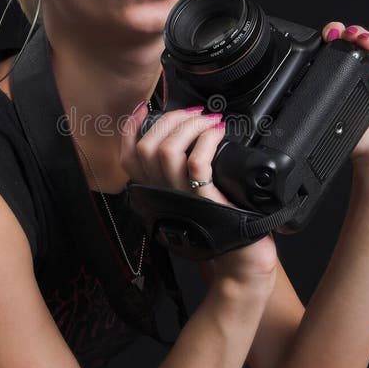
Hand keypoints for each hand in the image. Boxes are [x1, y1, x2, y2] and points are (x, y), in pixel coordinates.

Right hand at [120, 103, 276, 277]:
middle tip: (195, 115)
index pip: (128, 156)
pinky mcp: (203, 200)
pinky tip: (218, 134)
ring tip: (210, 122)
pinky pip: (196, 163)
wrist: (240, 258)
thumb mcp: (190, 196)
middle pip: (146, 146)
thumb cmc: (220, 225)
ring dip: (190, 126)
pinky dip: (207, 140)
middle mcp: (162, 194)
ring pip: (167, 150)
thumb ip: (179, 174)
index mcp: (155, 191)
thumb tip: (185, 138)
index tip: (144, 109)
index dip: (131, 128)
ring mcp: (181, 197)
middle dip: (171, 119)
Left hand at [323, 23, 368, 191]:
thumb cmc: (364, 139)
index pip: (345, 47)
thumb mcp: (336, 116)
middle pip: (365, 41)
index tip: (327, 34)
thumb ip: (322, 101)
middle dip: (354, 33)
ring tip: (362, 41)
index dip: (337, 36)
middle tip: (344, 33)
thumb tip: (294, 94)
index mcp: (353, 74)